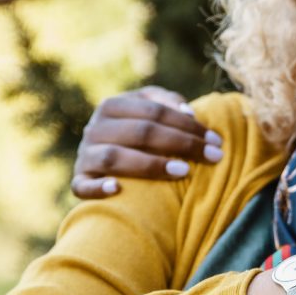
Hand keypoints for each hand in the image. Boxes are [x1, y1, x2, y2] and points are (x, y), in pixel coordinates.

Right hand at [71, 86, 223, 198]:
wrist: (100, 165)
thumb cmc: (136, 138)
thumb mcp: (149, 113)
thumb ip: (168, 104)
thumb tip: (189, 113)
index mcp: (113, 106)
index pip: (154, 110)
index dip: (187, 124)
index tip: (217, 141)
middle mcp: (94, 128)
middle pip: (140, 132)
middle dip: (181, 143)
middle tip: (213, 157)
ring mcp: (84, 155)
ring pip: (114, 157)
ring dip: (150, 164)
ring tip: (183, 171)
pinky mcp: (78, 180)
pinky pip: (83, 186)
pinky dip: (98, 187)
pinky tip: (118, 190)